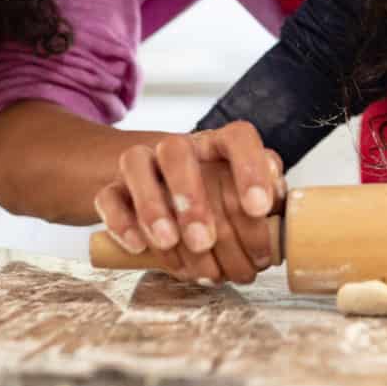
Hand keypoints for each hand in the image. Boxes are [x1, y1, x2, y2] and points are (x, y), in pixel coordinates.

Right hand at [91, 122, 284, 283]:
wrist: (160, 188)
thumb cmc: (215, 196)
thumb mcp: (245, 194)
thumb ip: (267, 196)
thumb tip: (279, 210)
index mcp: (218, 145)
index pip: (238, 137)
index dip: (250, 168)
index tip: (258, 209)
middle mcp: (178, 147)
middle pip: (176, 151)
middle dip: (190, 197)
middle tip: (204, 241)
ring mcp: (141, 164)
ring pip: (135, 164)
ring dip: (152, 207)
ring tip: (169, 244)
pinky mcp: (112, 188)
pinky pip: (107, 196)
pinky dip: (121, 222)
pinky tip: (139, 247)